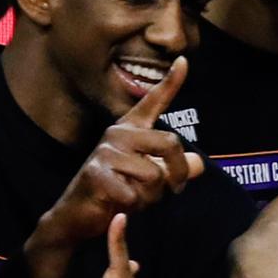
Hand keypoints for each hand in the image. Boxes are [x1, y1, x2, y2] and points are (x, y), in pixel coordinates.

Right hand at [26, 58, 199, 277]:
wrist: (77, 216)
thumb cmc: (117, 192)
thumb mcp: (150, 178)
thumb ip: (175, 169)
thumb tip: (200, 164)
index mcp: (132, 130)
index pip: (153, 102)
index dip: (171, 82)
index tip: (185, 61)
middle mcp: (118, 133)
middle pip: (170, 144)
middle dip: (179, 174)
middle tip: (175, 190)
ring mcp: (105, 151)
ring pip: (154, 175)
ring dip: (152, 196)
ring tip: (136, 197)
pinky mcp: (95, 172)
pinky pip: (133, 192)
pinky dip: (133, 205)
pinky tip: (119, 204)